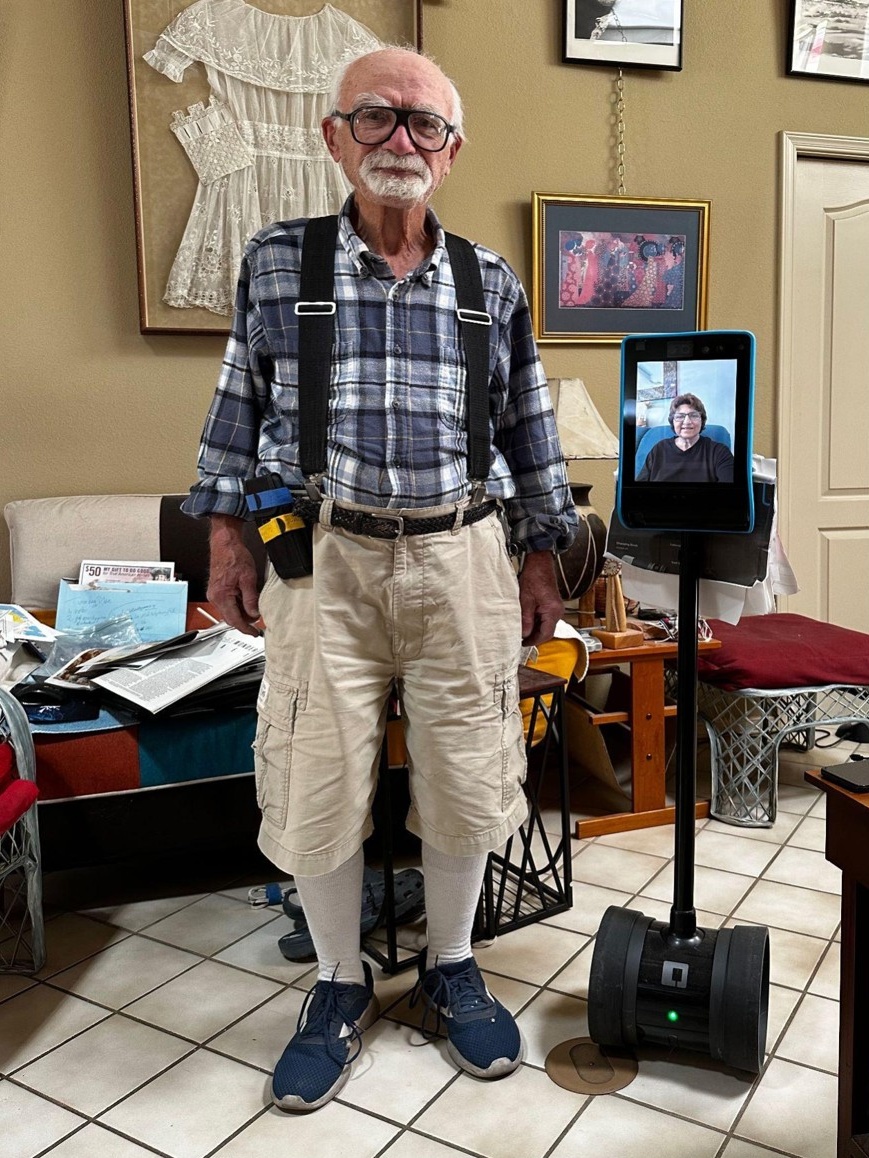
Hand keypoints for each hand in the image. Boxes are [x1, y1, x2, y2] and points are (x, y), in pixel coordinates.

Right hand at [207, 515, 260, 635]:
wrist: (225, 544)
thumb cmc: (234, 556)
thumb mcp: (248, 578)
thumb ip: (251, 599)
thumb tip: (254, 613)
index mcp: (221, 596)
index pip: (234, 620)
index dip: (246, 629)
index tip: (254, 633)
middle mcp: (215, 597)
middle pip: (231, 618)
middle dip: (245, 621)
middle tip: (258, 620)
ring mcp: (214, 594)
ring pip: (229, 611)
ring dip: (241, 612)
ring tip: (254, 606)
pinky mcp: (216, 590)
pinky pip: (227, 603)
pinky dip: (237, 605)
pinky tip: (246, 600)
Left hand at [518, 550, 563, 645]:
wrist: (539, 562)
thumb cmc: (533, 577)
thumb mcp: (525, 600)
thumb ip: (525, 619)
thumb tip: (524, 634)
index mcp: (553, 611)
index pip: (545, 634)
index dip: (534, 641)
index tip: (522, 644)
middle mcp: (558, 611)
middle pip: (547, 631)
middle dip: (534, 636)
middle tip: (520, 639)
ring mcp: (556, 608)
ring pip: (546, 625)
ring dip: (535, 629)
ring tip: (521, 630)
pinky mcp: (553, 604)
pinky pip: (546, 618)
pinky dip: (537, 622)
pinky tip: (527, 621)